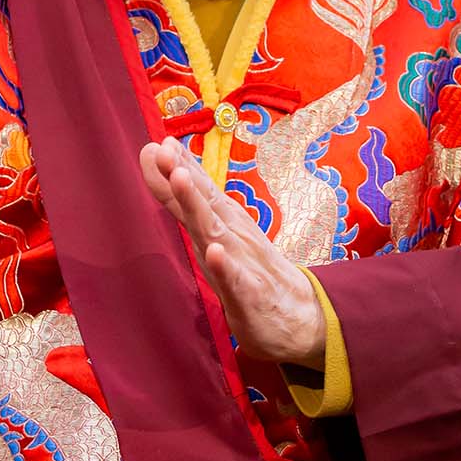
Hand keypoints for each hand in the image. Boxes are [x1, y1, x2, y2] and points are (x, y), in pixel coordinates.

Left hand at [140, 136, 326, 368]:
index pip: (199, 190)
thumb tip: (174, 169)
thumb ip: (196, 205)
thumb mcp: (221, 236)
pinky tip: (216, 252)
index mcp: (224, 222)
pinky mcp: (252, 295)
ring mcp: (243, 263)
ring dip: (197, 206)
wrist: (301, 317)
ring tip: (181, 179)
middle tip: (164, 150)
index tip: (160, 142)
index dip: (178, 167)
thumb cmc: (254, 272)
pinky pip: (236, 280)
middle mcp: (232, 235)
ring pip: (215, 232)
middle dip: (182, 176)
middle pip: (204, 203)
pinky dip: (225, 265)